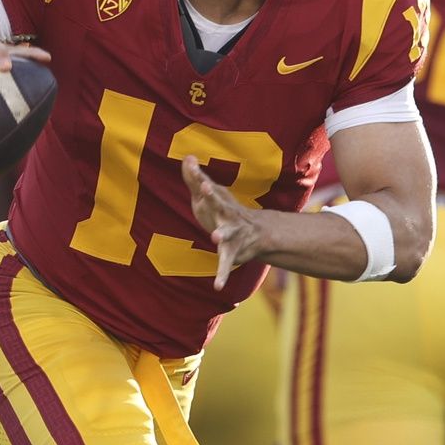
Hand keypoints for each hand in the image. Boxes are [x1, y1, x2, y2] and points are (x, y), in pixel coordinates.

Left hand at [181, 155, 265, 290]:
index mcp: (220, 203)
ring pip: (226, 235)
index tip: (196, 172)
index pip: (209, 189)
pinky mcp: (231, 254)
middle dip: (213, 197)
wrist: (257, 233)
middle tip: (205, 188)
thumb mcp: (212, 196)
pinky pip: (225, 265)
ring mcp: (231, 235)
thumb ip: (196, 178)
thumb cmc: (226, 212)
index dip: (202, 181)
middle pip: (220, 205)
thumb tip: (187, 157)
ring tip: (215, 236)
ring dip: (221, 234)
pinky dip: (222, 276)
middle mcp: (228, 216)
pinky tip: (218, 287)